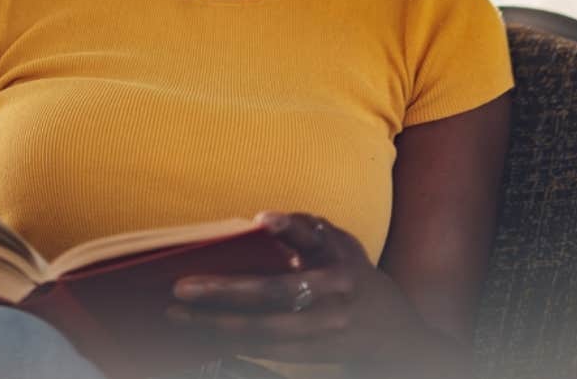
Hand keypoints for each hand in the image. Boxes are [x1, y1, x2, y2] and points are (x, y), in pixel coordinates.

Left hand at [167, 212, 448, 370]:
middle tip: (182, 289)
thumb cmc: (357, 278)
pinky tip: (204, 337)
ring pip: (265, 331)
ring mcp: (326, 329)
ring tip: (180, 317)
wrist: (396, 335)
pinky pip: (267, 353)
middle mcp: (335, 293)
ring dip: (218, 326)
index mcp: (340, 257)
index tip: (261, 220)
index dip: (289, 227)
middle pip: (276, 295)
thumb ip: (309, 231)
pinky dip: (233, 345)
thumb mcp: (344, 246)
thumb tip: (261, 223)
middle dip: (226, 292)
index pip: (314, 237)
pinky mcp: (316, 356)